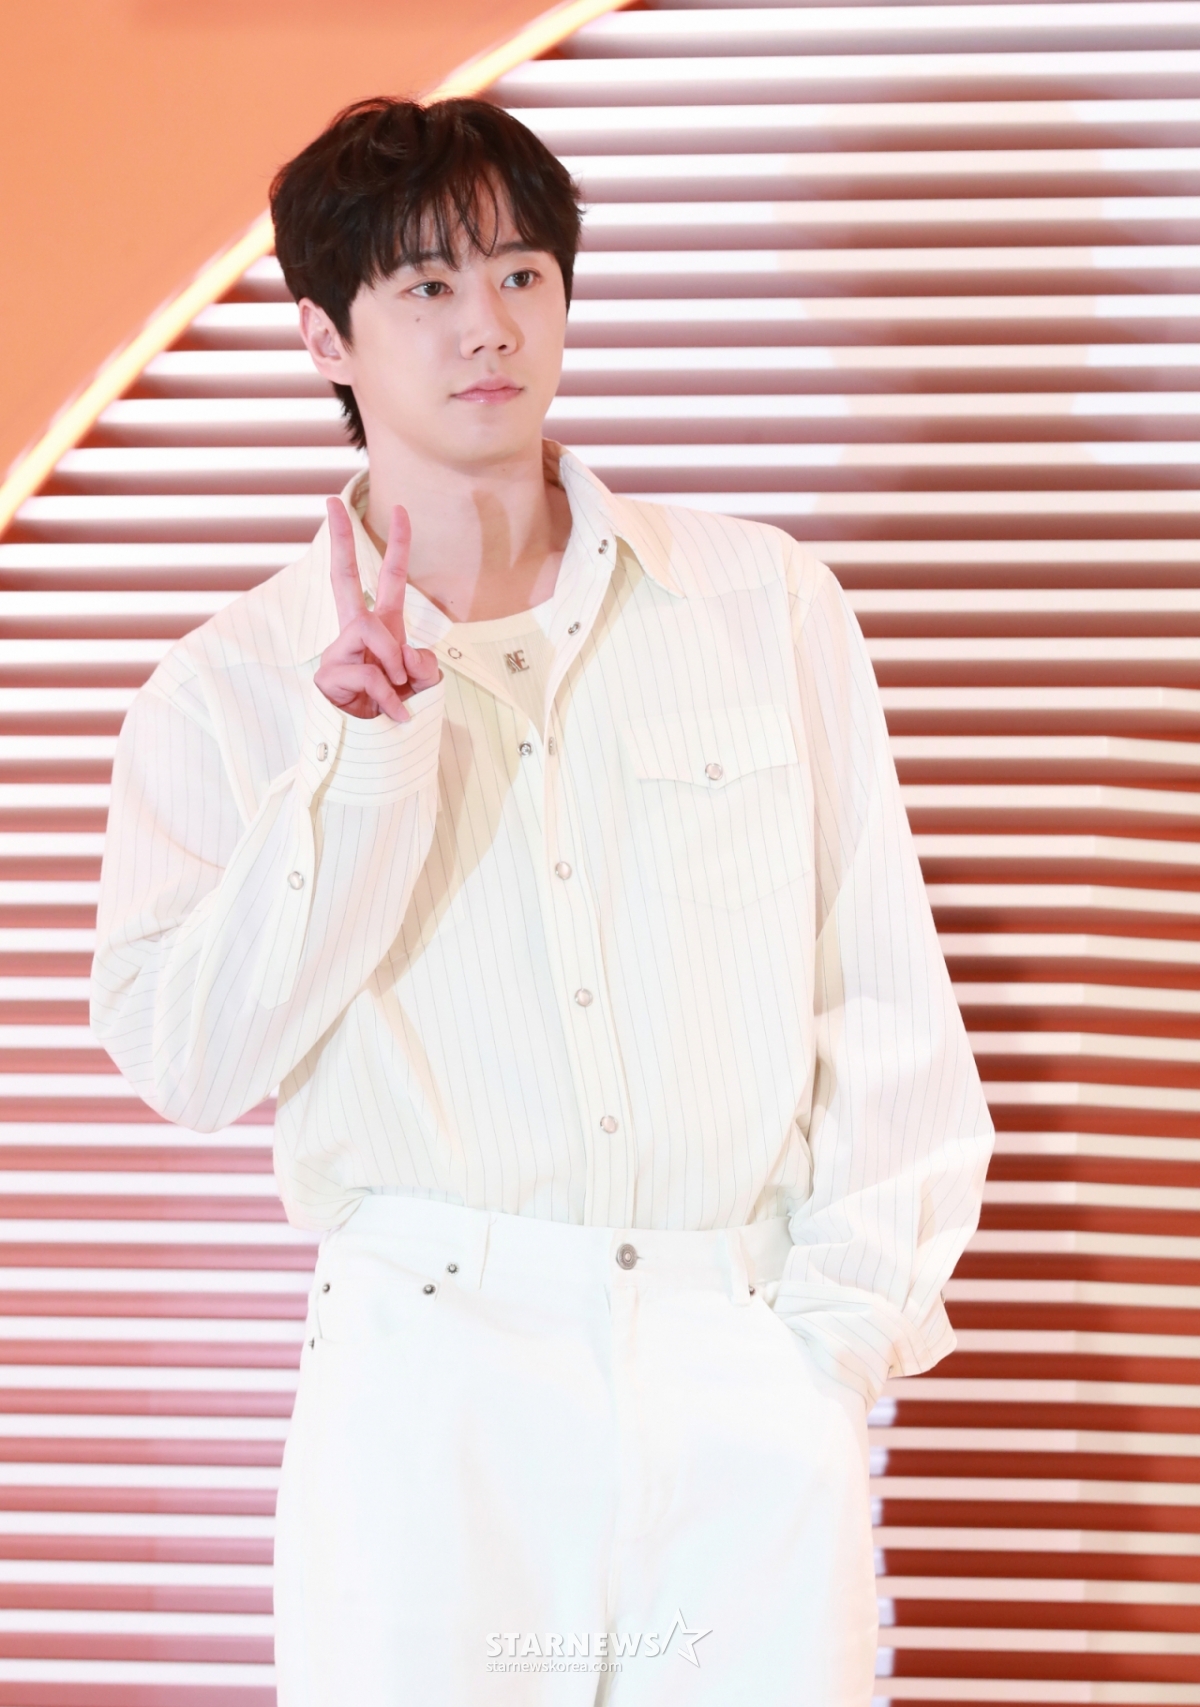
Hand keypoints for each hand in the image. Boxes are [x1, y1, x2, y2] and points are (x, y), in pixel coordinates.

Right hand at [314, 498, 441, 721]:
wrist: (375, 749)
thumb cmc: (398, 711)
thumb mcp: (423, 684)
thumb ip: (423, 664)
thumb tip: (402, 654)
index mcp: (383, 628)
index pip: (388, 579)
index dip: (397, 546)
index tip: (402, 509)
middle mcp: (354, 632)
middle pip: (342, 578)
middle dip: (340, 540)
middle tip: (331, 502)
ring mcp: (337, 651)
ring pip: (369, 631)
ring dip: (393, 661)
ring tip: (399, 688)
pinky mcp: (327, 675)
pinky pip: (368, 673)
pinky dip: (390, 696)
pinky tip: (395, 714)